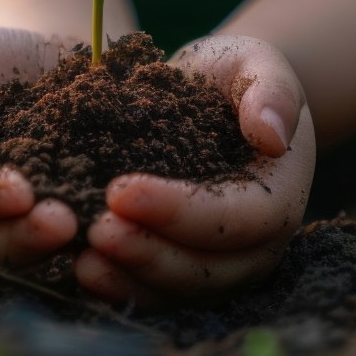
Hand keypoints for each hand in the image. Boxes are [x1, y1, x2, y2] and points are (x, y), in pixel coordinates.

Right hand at [0, 28, 78, 267]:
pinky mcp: (29, 240)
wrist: (43, 72)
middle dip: (9, 238)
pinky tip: (97, 240)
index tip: (17, 190)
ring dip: (39, 251)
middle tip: (59, 222)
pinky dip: (67, 257)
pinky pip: (41, 261)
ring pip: (1, 261)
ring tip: (80, 229)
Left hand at [76, 35, 314, 307]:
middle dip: (148, 253)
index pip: (240, 219)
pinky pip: (152, 292)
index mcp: (278, 196)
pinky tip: (77, 267)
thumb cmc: (233, 76)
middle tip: (95, 230)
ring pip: (177, 290)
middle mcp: (254, 245)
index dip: (183, 211)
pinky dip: (117, 286)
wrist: (206, 94)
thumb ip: (273, 91)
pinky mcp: (180, 270)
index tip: (122, 190)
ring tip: (81, 258)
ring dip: (128, 279)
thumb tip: (272, 136)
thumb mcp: (256, 63)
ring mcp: (218, 265)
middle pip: (208, 269)